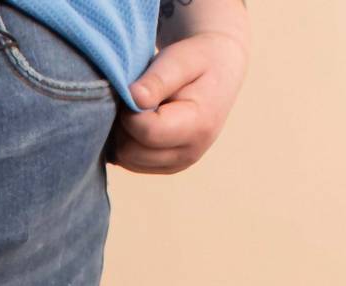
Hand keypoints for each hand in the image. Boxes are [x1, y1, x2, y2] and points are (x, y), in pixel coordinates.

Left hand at [107, 26, 248, 173]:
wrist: (221, 68)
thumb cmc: (200, 59)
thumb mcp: (182, 59)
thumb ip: (158, 79)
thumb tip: (133, 98)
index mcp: (198, 127)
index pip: (146, 131)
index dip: (129, 111)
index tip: (135, 90)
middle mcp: (189, 153)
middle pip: (131, 151)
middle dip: (124, 123)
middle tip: (135, 97)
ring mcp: (177, 164)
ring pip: (127, 160)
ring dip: (124, 134)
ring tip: (140, 108)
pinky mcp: (166, 167)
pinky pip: (130, 162)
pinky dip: (127, 142)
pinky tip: (139, 120)